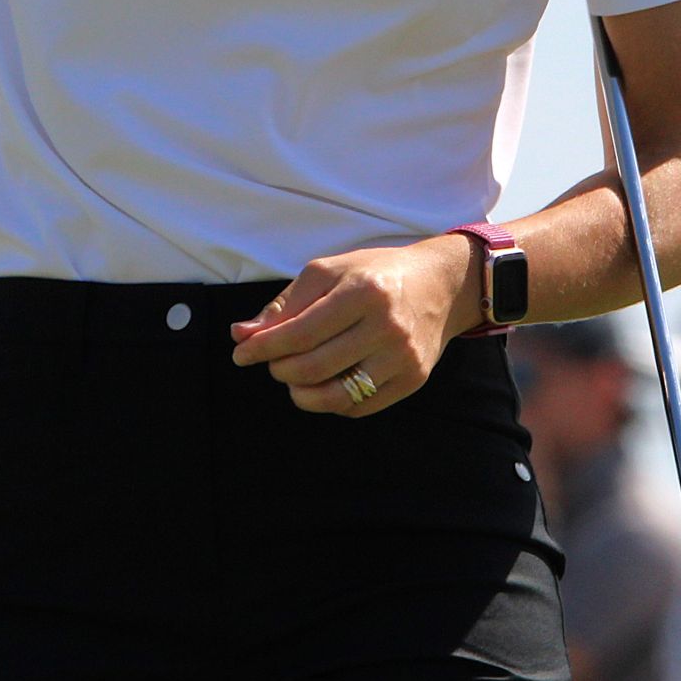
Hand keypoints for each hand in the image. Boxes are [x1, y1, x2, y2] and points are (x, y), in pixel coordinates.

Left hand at [229, 235, 481, 415]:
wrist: (439, 286)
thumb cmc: (374, 274)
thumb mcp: (328, 272)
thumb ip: (284, 305)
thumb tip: (241, 335)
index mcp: (363, 291)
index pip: (299, 332)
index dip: (263, 348)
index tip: (241, 354)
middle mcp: (386, 326)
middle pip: (314, 367)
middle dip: (280, 370)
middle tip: (274, 363)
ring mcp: (402, 357)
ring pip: (335, 396)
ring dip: (301, 394)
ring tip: (295, 379)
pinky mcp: (412, 380)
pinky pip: (359, 407)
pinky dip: (331, 403)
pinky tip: (325, 384)